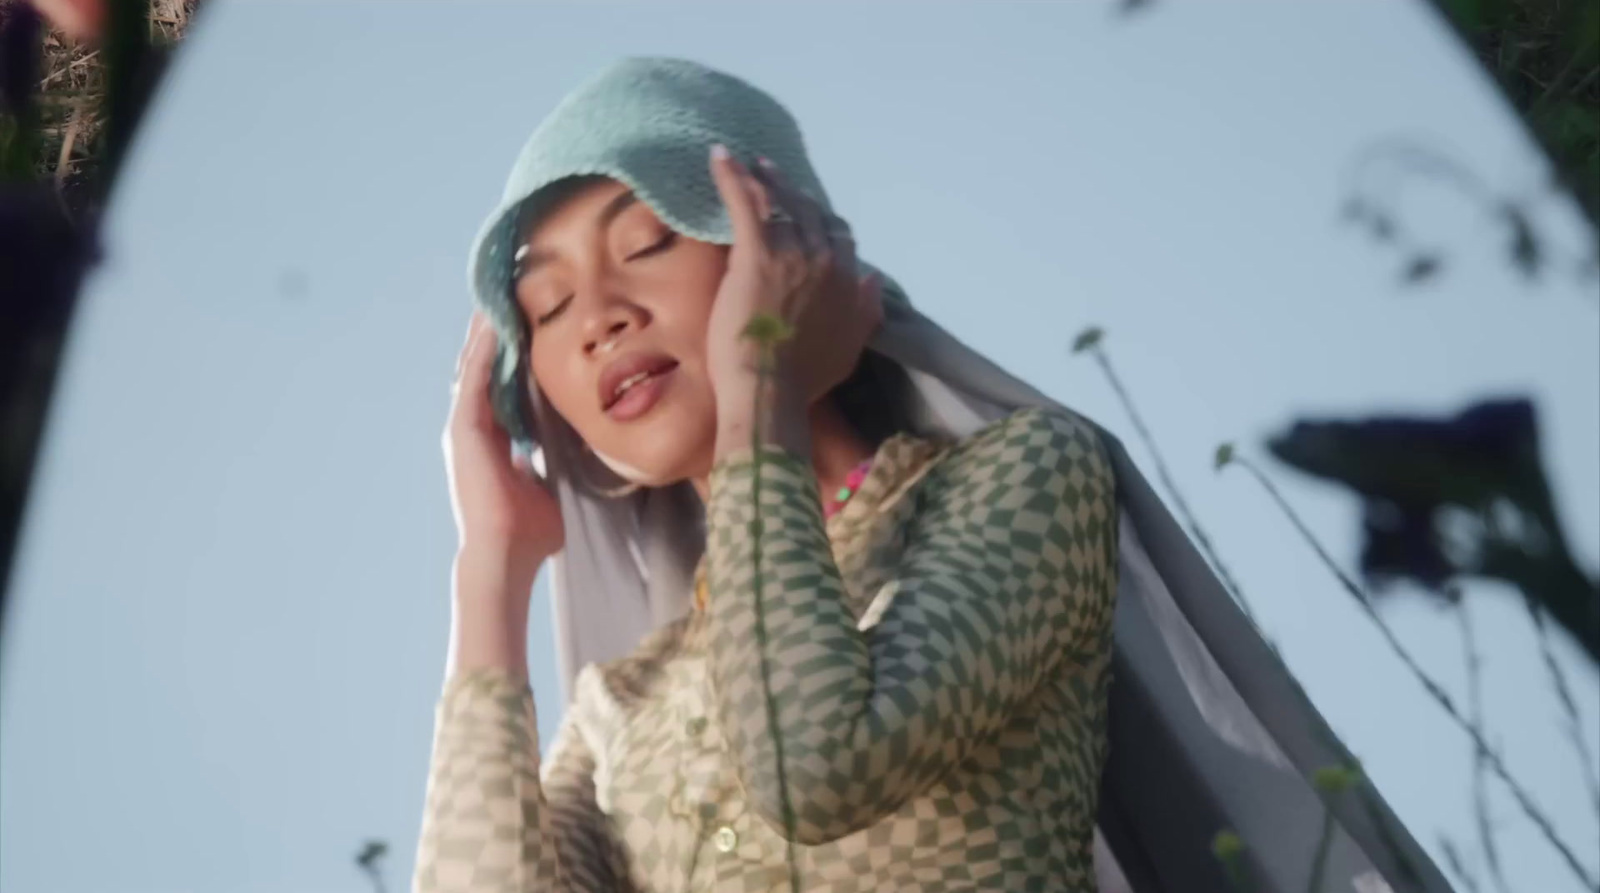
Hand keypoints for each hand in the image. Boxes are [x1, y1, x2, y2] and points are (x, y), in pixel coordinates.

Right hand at [442, 311, 562, 589]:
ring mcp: (465, 428)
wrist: (508, 554)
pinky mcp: (463, 430)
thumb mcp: (555, 480)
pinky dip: (483, 352)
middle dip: (495, 334)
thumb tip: (593, 446)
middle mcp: (475, 428)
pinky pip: (473, 380)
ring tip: (496, 298)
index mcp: (495, 439)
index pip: (503, 386)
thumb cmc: (535, 529)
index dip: (513, 355)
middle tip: (507, 295)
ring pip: (474, 367)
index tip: (526, 323)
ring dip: (485, 333)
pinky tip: (492, 325)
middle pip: (484, 369)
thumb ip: (564, 458)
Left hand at [704, 147, 883, 406]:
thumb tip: (874, 279)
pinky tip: (720, 158)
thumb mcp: (850, 348)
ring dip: (764, 180)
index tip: (808, 213)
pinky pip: (745, 205)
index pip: (839, 237)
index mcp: (847, 280)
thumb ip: (865, 311)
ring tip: (750, 163)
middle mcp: (825, 259)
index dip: (821, 221)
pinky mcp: (756, 254)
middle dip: (791, 190)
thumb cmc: (806, 377)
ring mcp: (791, 253)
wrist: (772, 388)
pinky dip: (732, 177)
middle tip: (771, 172)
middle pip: (809, 212)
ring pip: (779, 204)